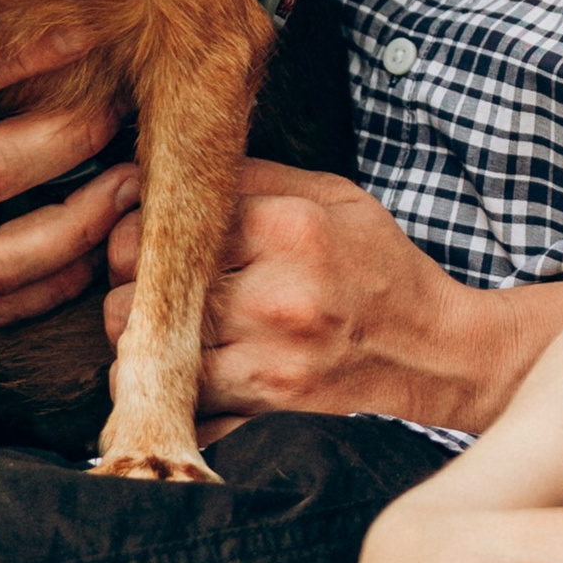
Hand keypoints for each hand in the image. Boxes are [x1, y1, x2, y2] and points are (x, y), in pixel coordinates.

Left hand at [103, 165, 562, 436]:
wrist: (432, 351)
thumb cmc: (379, 266)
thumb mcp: (335, 197)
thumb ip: (257, 179)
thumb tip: (173, 166)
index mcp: (293, 226)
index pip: (174, 210)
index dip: (146, 213)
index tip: (149, 220)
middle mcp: (278, 290)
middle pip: (144, 269)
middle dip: (129, 265)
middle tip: (146, 267)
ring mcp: (269, 350)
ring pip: (142, 330)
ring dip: (133, 320)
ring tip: (160, 311)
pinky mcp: (264, 396)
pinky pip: (174, 383)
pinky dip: (158, 370)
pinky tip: (174, 354)